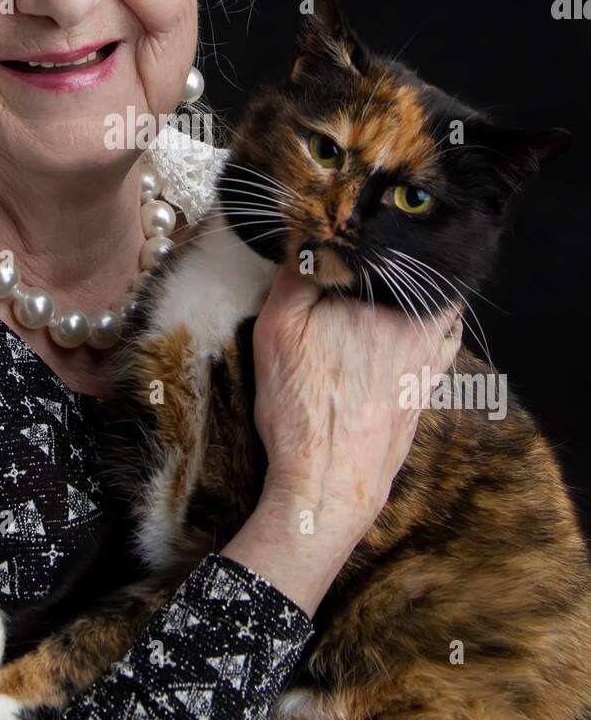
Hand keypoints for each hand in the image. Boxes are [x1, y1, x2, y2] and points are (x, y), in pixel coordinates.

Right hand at [220, 268, 461, 614]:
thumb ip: (299, 272)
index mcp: (397, 305)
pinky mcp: (428, 392)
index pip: (401, 248)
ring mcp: (433, 364)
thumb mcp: (279, 328)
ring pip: (440, 312)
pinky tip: (389, 337)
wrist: (328, 486)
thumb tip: (310, 233)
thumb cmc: (304, 409)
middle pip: (426, 278)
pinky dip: (424, 332)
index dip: (376, 236)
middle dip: (399, 266)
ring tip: (377, 299)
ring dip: (417, 299)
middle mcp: (426, 330)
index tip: (348, 239)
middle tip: (362, 265)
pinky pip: (438, 346)